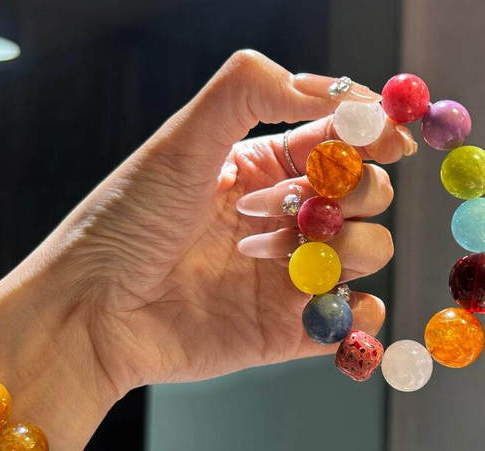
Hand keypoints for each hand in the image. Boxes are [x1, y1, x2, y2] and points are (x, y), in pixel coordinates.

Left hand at [0, 51, 415, 450]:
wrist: (95, 312)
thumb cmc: (126, 222)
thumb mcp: (180, 142)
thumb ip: (245, 93)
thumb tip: (323, 87)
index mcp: (262, 167)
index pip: (340, 140)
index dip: (371, 133)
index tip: (389, 136)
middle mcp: (285, 219)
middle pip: (367, 195)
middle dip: (346, 194)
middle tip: (279, 205)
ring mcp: (291, 275)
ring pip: (369, 252)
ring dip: (339, 249)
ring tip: (260, 256)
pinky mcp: (290, 329)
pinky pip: (353, 321)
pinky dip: (358, 316)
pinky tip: (324, 305)